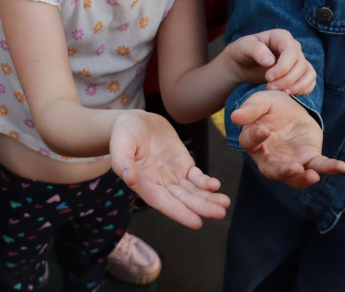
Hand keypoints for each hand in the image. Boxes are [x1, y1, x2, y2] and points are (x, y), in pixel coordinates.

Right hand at [110, 111, 231, 229]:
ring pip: (193, 191)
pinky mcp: (183, 165)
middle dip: (201, 207)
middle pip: (183, 200)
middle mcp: (160, 184)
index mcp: (144, 183)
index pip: (163, 202)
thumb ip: (122, 161)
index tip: (196, 223)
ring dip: (208, 198)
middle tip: (220, 213)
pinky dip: (206, 182)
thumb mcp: (120, 143)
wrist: (136, 121)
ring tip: (224, 203)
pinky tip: (216, 186)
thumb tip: (129, 178)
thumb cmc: (124, 133)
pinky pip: (197, 177)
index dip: (179, 213)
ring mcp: (173, 175)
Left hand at [225, 29, 314, 94]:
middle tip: (270, 88)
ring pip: (309, 73)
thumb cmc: (242, 52)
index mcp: (281, 37)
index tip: (268, 78)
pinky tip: (288, 93)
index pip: (291, 52)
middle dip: (287, 79)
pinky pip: (310, 81)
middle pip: (301, 64)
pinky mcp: (300, 72)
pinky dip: (304, 89)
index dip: (283, 67)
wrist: (242, 64)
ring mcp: (298, 59)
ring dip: (297, 86)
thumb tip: (270, 61)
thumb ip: (256, 50)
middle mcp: (293, 46)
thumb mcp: (244, 47)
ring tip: (281, 93)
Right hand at [230, 91, 344, 188]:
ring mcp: (290, 161)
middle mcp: (269, 157)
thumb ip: (250, 109)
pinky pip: (319, 166)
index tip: (263, 130)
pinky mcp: (310, 158)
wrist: (292, 107)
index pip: (250, 142)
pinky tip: (342, 167)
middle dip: (283, 171)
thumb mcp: (261, 101)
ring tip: (313, 175)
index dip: (255, 137)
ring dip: (303, 179)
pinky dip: (330, 168)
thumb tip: (235, 117)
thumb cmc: (271, 106)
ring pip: (294, 177)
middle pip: (272, 170)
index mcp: (253, 141)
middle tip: (293, 168)